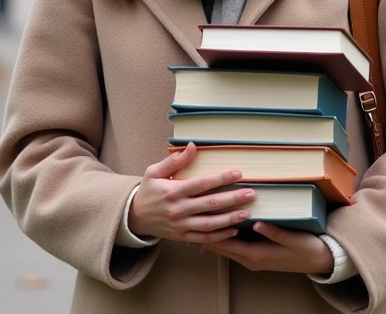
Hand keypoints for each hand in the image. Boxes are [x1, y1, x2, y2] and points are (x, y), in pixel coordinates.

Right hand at [127, 143, 255, 242]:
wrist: (134, 217)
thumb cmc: (148, 191)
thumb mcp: (154, 172)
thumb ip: (174, 160)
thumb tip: (192, 146)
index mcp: (173, 191)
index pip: (201, 184)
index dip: (220, 178)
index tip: (238, 173)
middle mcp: (178, 209)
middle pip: (210, 204)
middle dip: (232, 199)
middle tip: (250, 193)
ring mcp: (181, 225)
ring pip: (210, 224)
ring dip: (230, 218)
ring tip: (247, 213)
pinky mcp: (182, 236)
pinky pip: (204, 238)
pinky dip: (220, 236)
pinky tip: (234, 229)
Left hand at [202, 222, 334, 274]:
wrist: (319, 261)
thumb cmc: (306, 248)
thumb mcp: (292, 239)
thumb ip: (274, 231)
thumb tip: (257, 222)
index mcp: (256, 255)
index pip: (225, 243)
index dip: (209, 232)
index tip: (194, 219)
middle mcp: (250, 259)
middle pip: (221, 245)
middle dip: (205, 232)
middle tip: (189, 216)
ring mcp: (252, 258)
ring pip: (226, 246)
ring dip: (213, 233)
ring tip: (198, 219)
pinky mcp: (256, 254)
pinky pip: (234, 245)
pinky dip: (224, 235)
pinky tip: (219, 224)